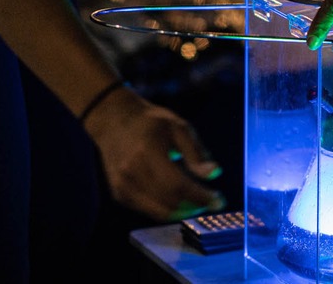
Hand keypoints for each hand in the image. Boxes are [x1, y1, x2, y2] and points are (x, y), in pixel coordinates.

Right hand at [83, 87, 224, 220]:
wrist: (113, 120)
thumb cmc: (151, 122)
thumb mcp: (178, 127)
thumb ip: (196, 152)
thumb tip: (214, 174)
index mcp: (148, 151)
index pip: (178, 185)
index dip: (201, 197)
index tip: (219, 201)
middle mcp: (131, 171)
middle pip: (170, 202)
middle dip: (195, 206)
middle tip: (211, 201)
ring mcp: (123, 185)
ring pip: (160, 212)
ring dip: (183, 211)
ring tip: (197, 202)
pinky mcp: (119, 194)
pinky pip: (148, 210)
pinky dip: (167, 209)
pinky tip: (178, 198)